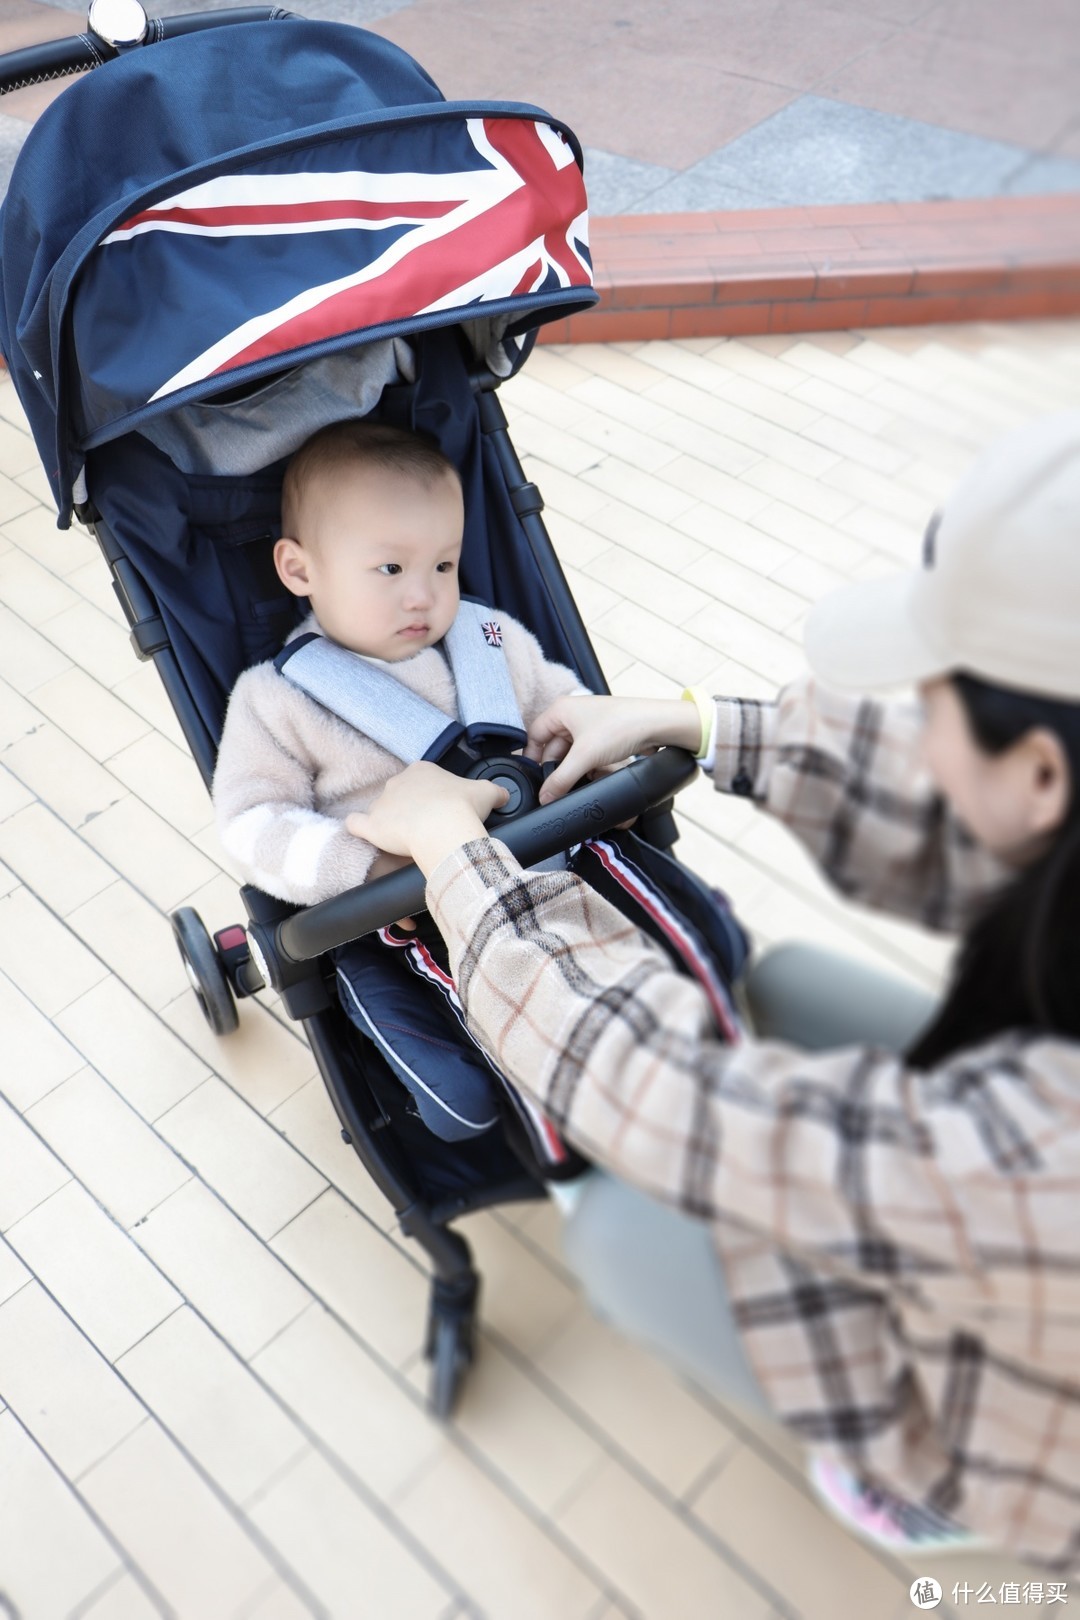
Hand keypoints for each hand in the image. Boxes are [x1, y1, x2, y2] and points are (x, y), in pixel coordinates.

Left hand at [346, 762, 508, 876]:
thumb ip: (495, 791)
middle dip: (410, 808)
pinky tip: (363, 834)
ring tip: (402, 838)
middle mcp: (398, 782)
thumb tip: (504, 795)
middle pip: (400, 794)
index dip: (432, 796)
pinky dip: (358, 828)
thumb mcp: (486, 793)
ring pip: (381, 809)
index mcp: (423, 770)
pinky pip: (356, 824)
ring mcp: (381, 803)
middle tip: (426, 826)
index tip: (441, 810)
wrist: (444, 828)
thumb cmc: (463, 807)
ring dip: (388, 821)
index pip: (422, 780)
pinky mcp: (371, 825)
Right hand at [525, 694, 702, 803]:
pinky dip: (586, 767)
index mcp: (561, 710)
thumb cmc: (621, 726)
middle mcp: (572, 715)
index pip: (535, 735)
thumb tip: (545, 797)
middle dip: (556, 768)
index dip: (531, 757)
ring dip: (573, 769)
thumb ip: (561, 779)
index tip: (533, 778)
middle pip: (553, 747)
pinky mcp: (603, 736)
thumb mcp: (585, 756)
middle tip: (555, 788)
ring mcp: (588, 726)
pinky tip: (591, 776)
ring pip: (571, 753)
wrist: (657, 725)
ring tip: (576, 782)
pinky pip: (586, 755)